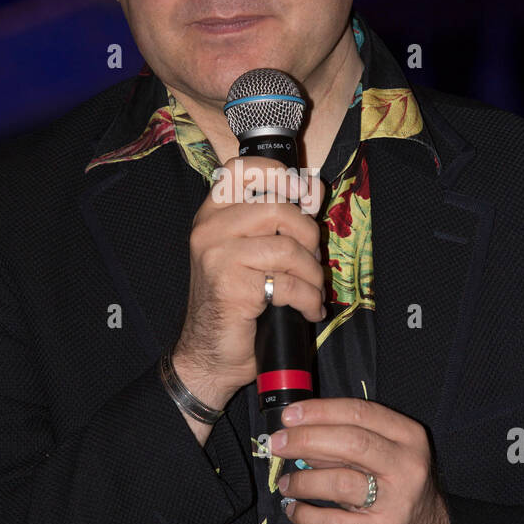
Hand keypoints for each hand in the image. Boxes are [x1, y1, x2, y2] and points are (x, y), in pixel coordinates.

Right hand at [173, 157, 325, 409]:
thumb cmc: (235, 302)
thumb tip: (314, 188)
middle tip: (311, 260)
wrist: (209, 353)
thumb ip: (277, 219)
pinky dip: (308, 300)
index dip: (279, 174)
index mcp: (212, 215)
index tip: (303, 194)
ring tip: (311, 290)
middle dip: (308, 236)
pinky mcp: (232, 287)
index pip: (242, 169)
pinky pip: (289, 284)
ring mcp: (218, 257)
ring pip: (288, 247)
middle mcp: (209, 230)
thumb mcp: (251, 251)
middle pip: (279, 209)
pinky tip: (308, 310)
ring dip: (312, 274)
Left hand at [270, 397, 452, 523]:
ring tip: (286, 483)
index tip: (289, 416)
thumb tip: (298, 432)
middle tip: (278, 445)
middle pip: (350, 442)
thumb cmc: (395, 493)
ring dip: (303, 480)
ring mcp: (398, 502)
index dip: (320, 411)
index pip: (360, 412)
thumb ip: (347, 442)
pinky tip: (293, 509)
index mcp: (408, 437)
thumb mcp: (383, 458)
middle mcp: (407, 466)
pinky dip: (305, 514)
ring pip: (339, 481)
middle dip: (306, 440)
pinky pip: (332, 522)